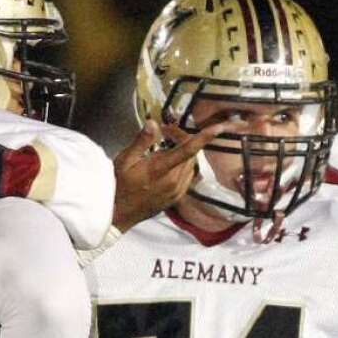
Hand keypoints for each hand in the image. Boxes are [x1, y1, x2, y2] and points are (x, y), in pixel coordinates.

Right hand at [110, 117, 231, 231]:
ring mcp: (178, 191)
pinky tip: (168, 162)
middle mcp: (175, 182)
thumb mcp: (124, 160)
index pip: (188, 150)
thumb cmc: (119, 185)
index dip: (204, 138)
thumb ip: (141, 141)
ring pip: (190, 165)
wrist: (118, 213)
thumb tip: (154, 123)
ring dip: (183, 152)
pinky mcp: (178, 197)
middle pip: (191, 155)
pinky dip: (182, 165)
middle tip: (166, 132)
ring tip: (165, 145)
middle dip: (183, 139)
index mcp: (161, 170)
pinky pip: (187, 176)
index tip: (218, 128)